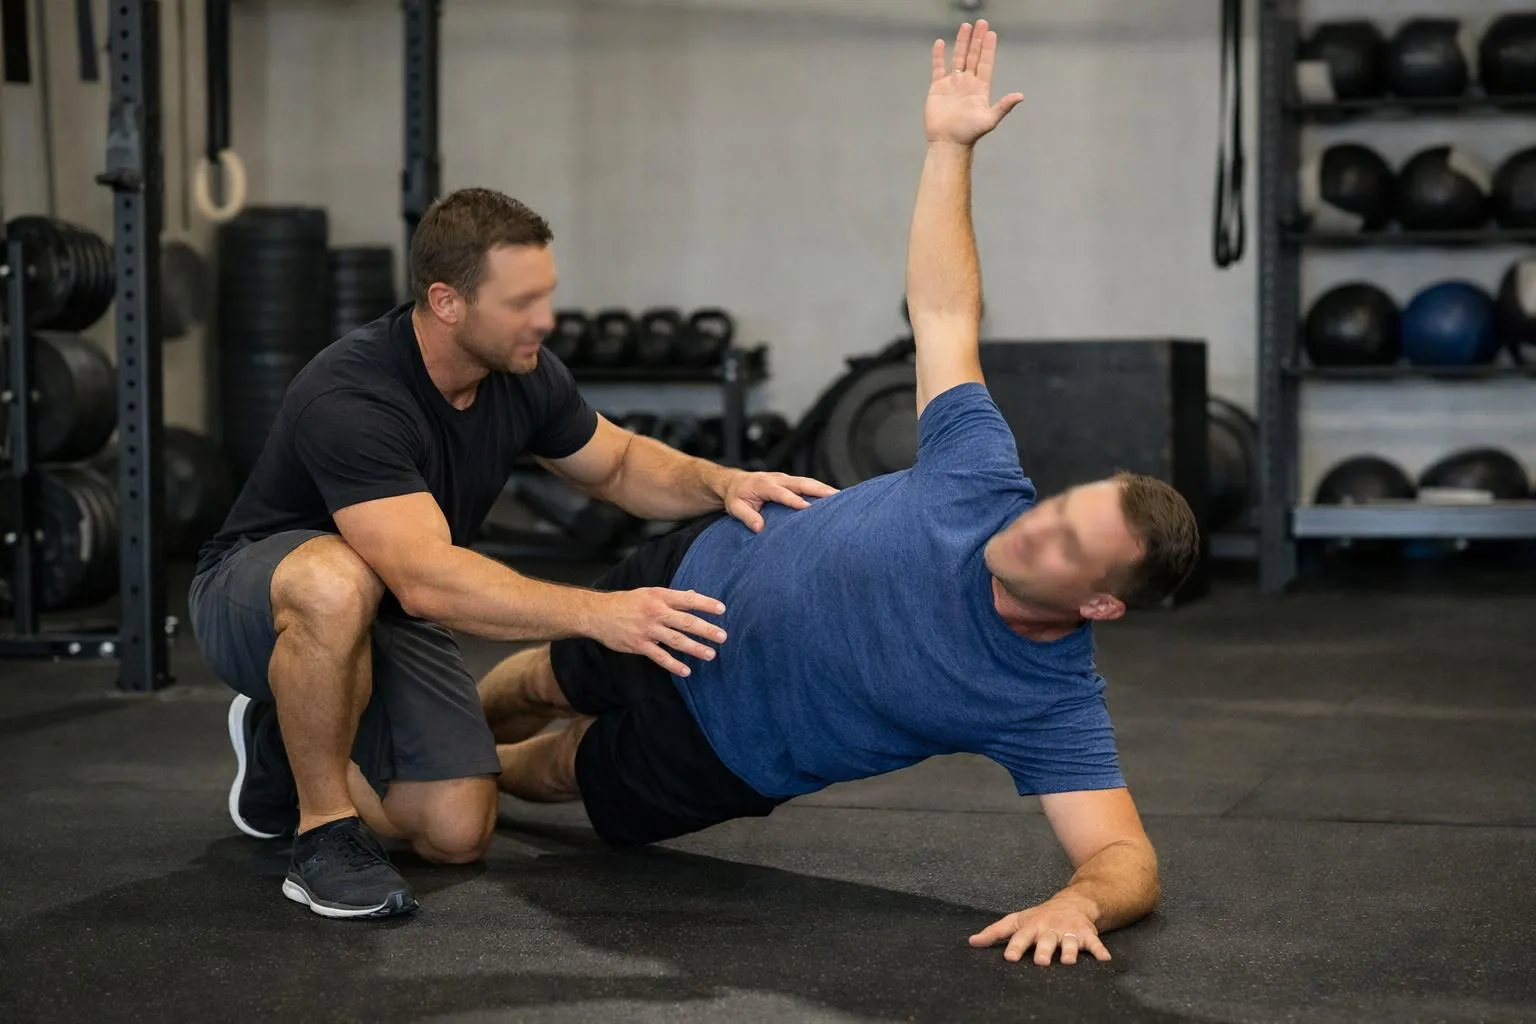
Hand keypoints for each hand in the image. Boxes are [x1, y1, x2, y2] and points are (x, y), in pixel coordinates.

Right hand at [591, 587, 727, 676]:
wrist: (598, 614)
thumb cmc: (627, 602)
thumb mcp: (649, 593)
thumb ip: (671, 597)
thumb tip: (693, 595)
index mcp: (660, 596)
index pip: (687, 599)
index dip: (705, 603)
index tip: (722, 609)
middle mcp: (656, 612)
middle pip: (686, 621)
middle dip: (706, 630)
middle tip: (723, 636)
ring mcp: (648, 630)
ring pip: (676, 640)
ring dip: (695, 648)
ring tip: (710, 654)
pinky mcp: (639, 645)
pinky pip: (660, 657)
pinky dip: (674, 665)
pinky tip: (686, 671)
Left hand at [721, 471, 837, 532]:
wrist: (734, 482)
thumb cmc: (736, 496)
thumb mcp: (736, 507)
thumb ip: (747, 517)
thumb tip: (760, 528)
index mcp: (764, 485)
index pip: (782, 493)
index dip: (794, 500)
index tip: (807, 508)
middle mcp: (778, 479)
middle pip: (802, 482)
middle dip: (819, 489)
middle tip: (836, 497)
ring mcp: (786, 479)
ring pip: (808, 482)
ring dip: (824, 488)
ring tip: (842, 497)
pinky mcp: (790, 482)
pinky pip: (807, 484)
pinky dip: (820, 489)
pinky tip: (833, 498)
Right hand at [926, 20, 1023, 146]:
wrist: (947, 143)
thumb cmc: (969, 134)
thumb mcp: (989, 119)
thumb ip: (1004, 106)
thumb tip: (1021, 96)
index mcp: (980, 88)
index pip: (985, 63)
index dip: (988, 48)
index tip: (991, 33)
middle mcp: (967, 83)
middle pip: (973, 56)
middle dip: (977, 39)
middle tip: (981, 23)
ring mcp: (952, 84)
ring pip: (958, 58)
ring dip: (962, 42)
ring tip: (965, 26)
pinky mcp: (938, 88)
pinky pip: (938, 68)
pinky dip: (939, 56)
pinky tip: (941, 43)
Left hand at [968, 895, 1110, 965]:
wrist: (1070, 903)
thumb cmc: (1038, 917)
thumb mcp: (1016, 921)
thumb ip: (994, 933)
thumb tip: (972, 942)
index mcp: (1031, 927)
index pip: (1020, 937)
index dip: (1015, 947)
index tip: (1009, 957)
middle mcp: (1049, 929)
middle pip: (1046, 941)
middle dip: (1044, 950)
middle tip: (1041, 961)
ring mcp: (1068, 930)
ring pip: (1069, 942)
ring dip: (1069, 951)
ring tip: (1068, 961)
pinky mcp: (1085, 934)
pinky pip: (1094, 943)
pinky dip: (1100, 950)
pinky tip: (1105, 960)